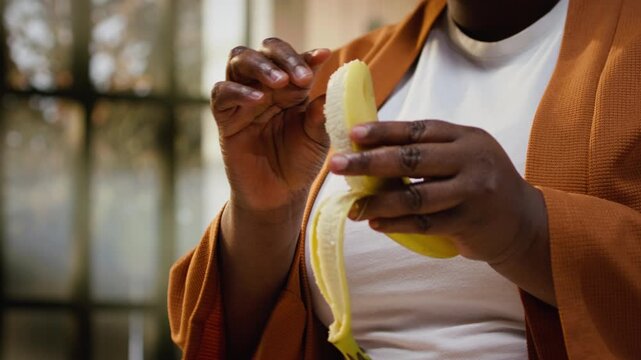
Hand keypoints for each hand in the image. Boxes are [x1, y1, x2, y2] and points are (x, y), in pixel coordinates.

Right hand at [212, 38, 330, 212]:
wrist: (278, 196)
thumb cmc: (299, 163)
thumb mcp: (317, 138)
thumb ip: (320, 114)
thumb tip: (331, 91)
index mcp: (291, 88)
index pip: (295, 60)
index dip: (307, 55)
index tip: (323, 56)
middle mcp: (265, 87)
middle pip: (264, 51)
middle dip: (283, 57)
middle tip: (301, 76)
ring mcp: (243, 99)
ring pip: (239, 61)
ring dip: (260, 66)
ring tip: (280, 81)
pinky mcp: (225, 117)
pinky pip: (222, 93)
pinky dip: (238, 91)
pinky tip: (257, 99)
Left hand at [329, 120, 547, 263]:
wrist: (523, 221)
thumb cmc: (481, 183)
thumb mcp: (464, 155)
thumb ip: (429, 150)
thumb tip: (372, 149)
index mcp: (466, 137)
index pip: (418, 130)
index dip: (383, 131)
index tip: (352, 134)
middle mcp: (471, 160)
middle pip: (412, 159)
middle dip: (369, 162)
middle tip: (337, 165)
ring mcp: (472, 191)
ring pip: (416, 195)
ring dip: (379, 201)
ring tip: (353, 206)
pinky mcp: (469, 221)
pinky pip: (424, 223)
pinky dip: (397, 224)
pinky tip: (376, 223)